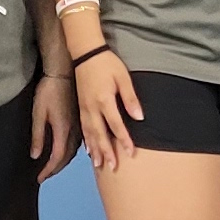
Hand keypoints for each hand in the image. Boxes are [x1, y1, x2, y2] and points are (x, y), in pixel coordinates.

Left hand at [29, 73, 77, 181]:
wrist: (64, 72)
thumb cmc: (49, 90)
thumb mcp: (38, 113)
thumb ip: (38, 135)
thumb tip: (35, 156)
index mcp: (63, 129)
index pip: (57, 157)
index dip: (49, 170)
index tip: (40, 178)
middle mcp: (74, 130)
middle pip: (67, 157)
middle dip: (55, 169)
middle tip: (45, 175)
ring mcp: (79, 124)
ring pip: (74, 150)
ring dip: (64, 161)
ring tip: (54, 167)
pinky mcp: (81, 119)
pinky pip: (78, 142)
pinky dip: (71, 152)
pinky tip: (67, 151)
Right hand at [75, 49, 144, 172]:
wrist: (86, 52)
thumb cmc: (107, 63)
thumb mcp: (123, 77)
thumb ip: (130, 98)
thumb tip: (139, 117)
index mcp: (104, 100)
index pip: (116, 126)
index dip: (124, 140)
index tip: (131, 153)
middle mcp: (92, 107)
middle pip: (100, 134)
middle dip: (107, 152)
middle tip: (113, 167)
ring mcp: (84, 108)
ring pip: (89, 133)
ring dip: (95, 150)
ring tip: (100, 164)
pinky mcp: (80, 106)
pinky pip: (83, 127)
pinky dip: (86, 140)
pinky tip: (89, 149)